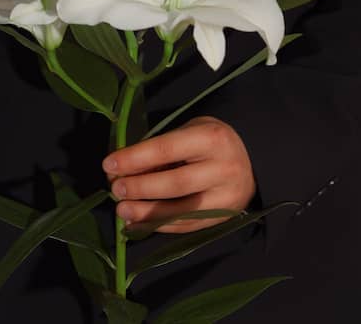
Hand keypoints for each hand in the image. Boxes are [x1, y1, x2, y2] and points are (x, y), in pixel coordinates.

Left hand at [102, 116, 255, 233]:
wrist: (252, 160)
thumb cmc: (209, 142)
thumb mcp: (188, 132)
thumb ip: (160, 150)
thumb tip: (121, 169)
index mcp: (211, 138)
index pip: (166, 149)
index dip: (134, 158)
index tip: (108, 164)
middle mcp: (223, 168)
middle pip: (175, 183)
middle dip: (140, 188)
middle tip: (115, 189)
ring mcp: (227, 197)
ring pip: (182, 210)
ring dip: (146, 213)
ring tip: (121, 210)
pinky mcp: (224, 218)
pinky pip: (188, 226)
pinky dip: (159, 227)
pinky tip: (136, 225)